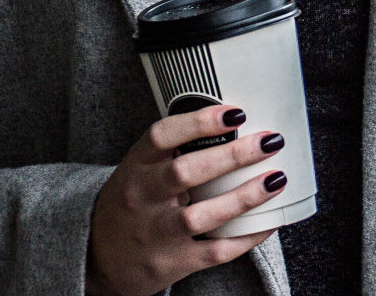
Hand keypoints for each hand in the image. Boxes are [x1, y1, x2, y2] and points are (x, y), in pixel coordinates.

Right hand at [86, 103, 289, 295]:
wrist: (100, 258)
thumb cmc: (133, 202)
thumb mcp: (140, 169)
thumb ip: (175, 149)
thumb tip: (235, 124)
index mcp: (136, 166)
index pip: (162, 136)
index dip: (199, 122)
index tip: (235, 112)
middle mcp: (142, 198)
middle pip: (185, 173)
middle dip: (232, 156)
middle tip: (269, 141)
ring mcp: (157, 233)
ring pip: (201, 216)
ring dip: (243, 197)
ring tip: (275, 179)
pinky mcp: (172, 263)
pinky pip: (215, 251)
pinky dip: (247, 236)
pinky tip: (269, 221)